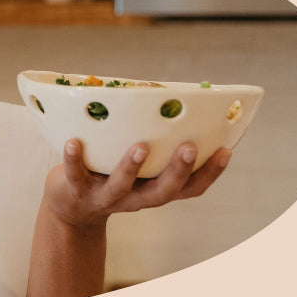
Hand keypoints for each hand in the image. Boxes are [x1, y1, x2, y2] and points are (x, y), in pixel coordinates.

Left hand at [42, 139, 231, 227]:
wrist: (71, 207)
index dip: (210, 173)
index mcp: (157, 188)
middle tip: (189, 148)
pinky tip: (74, 141)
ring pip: (122, 186)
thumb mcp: (139, 163)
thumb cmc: (112, 171)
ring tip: (140, 146)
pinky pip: (76, 175)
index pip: (191, 187)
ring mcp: (106, 196)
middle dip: (178, 171)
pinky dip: (74, 159)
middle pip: (163, 191)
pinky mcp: (76, 190)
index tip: (225, 150)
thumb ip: (154, 137)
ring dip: (131, 167)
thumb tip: (160, 89)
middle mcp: (137, 197)